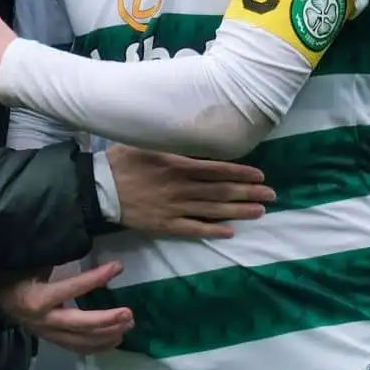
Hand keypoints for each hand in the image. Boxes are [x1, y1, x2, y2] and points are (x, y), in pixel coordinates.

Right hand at [0, 263, 132, 354]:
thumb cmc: (12, 272)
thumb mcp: (29, 260)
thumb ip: (52, 254)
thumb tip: (78, 238)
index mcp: (37, 297)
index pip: (72, 288)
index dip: (96, 278)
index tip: (118, 266)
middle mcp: (43, 320)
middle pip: (80, 324)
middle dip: (107, 320)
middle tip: (129, 313)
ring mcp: (47, 332)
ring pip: (81, 340)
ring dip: (107, 334)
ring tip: (128, 324)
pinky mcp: (51, 338)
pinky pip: (77, 347)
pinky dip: (98, 345)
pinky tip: (115, 339)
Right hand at [107, 145, 273, 239]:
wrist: (98, 189)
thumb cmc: (121, 161)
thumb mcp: (146, 143)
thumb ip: (171, 143)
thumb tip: (193, 138)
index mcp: (176, 165)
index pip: (216, 170)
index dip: (240, 173)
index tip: (260, 175)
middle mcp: (180, 187)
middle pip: (220, 191)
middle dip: (248, 193)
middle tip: (271, 195)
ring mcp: (174, 208)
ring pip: (212, 210)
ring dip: (238, 211)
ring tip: (260, 211)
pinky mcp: (165, 225)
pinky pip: (193, 228)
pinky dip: (212, 230)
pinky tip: (230, 231)